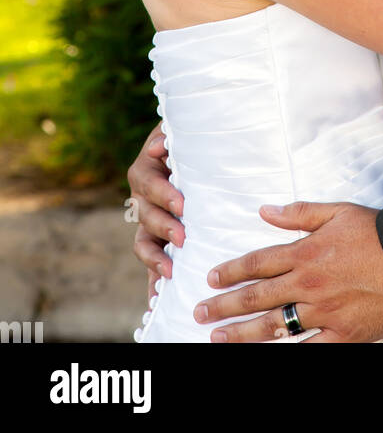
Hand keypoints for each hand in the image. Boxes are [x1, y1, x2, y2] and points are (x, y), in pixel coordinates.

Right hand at [128, 124, 185, 289]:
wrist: (189, 151)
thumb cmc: (187, 140)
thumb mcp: (178, 133)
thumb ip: (168, 138)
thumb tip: (159, 146)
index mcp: (145, 170)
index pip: (149, 184)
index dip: (164, 195)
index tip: (182, 204)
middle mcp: (142, 198)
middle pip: (145, 216)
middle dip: (164, 227)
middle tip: (183, 237)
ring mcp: (148, 221)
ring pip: (143, 243)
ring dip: (155, 258)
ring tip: (170, 272)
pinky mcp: (157, 239)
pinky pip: (150, 262)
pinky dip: (152, 281)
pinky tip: (156, 301)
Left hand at [195, 201, 382, 342]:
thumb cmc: (379, 232)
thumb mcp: (339, 211)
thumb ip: (300, 212)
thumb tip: (266, 210)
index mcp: (306, 252)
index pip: (259, 262)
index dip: (232, 270)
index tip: (212, 277)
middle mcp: (308, 284)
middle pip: (257, 296)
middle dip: (225, 305)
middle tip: (200, 312)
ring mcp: (323, 312)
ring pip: (273, 325)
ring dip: (242, 332)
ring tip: (218, 337)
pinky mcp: (341, 335)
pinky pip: (307, 348)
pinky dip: (286, 352)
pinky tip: (265, 355)